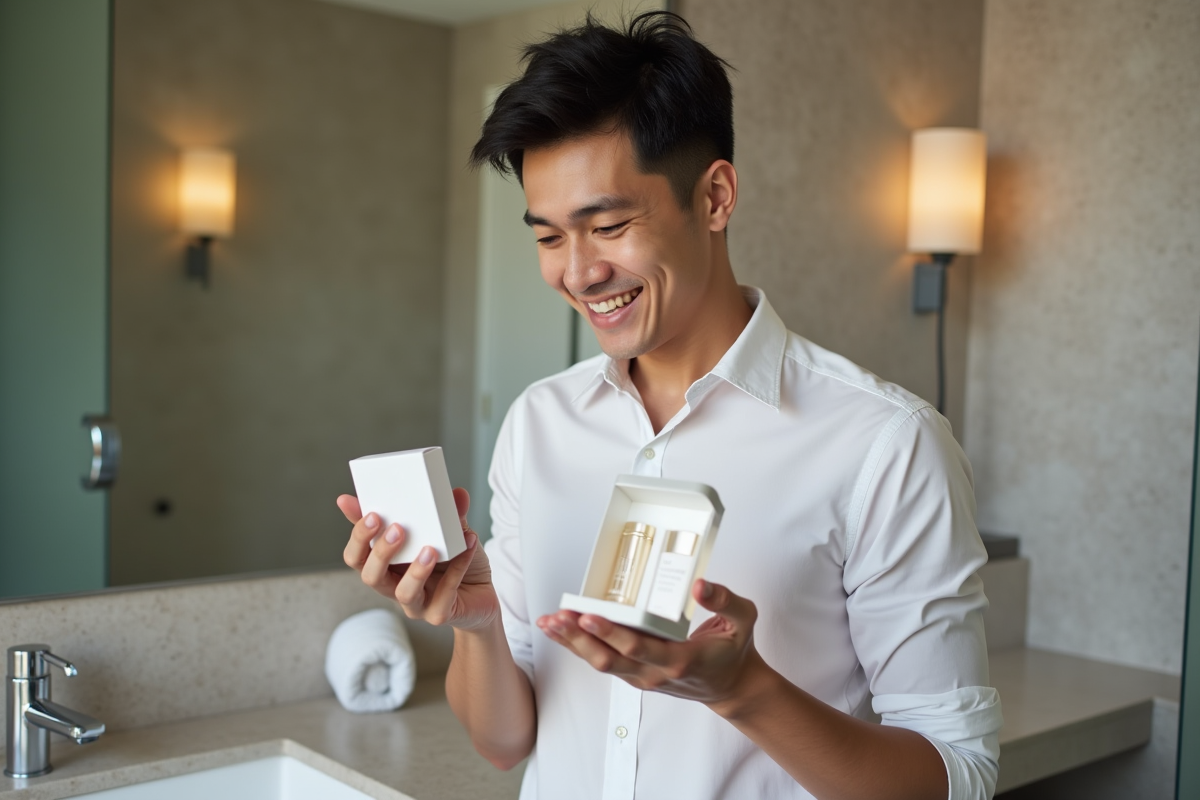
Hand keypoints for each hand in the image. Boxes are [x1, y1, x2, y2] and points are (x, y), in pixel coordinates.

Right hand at [338, 488, 499, 630]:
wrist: (483, 595)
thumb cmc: (458, 564)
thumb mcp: (449, 536)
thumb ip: (448, 517)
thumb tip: (457, 493)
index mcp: (388, 565)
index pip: (359, 554)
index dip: (358, 534)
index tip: (364, 509)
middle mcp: (396, 586)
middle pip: (370, 575)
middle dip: (380, 551)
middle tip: (397, 528)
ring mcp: (416, 604)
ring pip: (404, 592)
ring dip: (415, 570)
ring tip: (431, 549)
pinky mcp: (439, 614)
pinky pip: (444, 594)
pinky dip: (457, 569)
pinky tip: (468, 547)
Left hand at [536, 579, 765, 709]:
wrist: (731, 687)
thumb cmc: (734, 651)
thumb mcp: (743, 620)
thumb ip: (725, 600)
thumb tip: (700, 584)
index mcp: (680, 660)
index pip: (638, 648)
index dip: (610, 633)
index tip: (588, 615)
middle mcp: (655, 673)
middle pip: (608, 659)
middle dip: (579, 638)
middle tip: (558, 617)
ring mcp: (643, 678)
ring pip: (600, 663)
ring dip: (572, 643)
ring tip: (549, 623)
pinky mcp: (635, 676)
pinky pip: (604, 662)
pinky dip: (580, 647)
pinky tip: (562, 631)